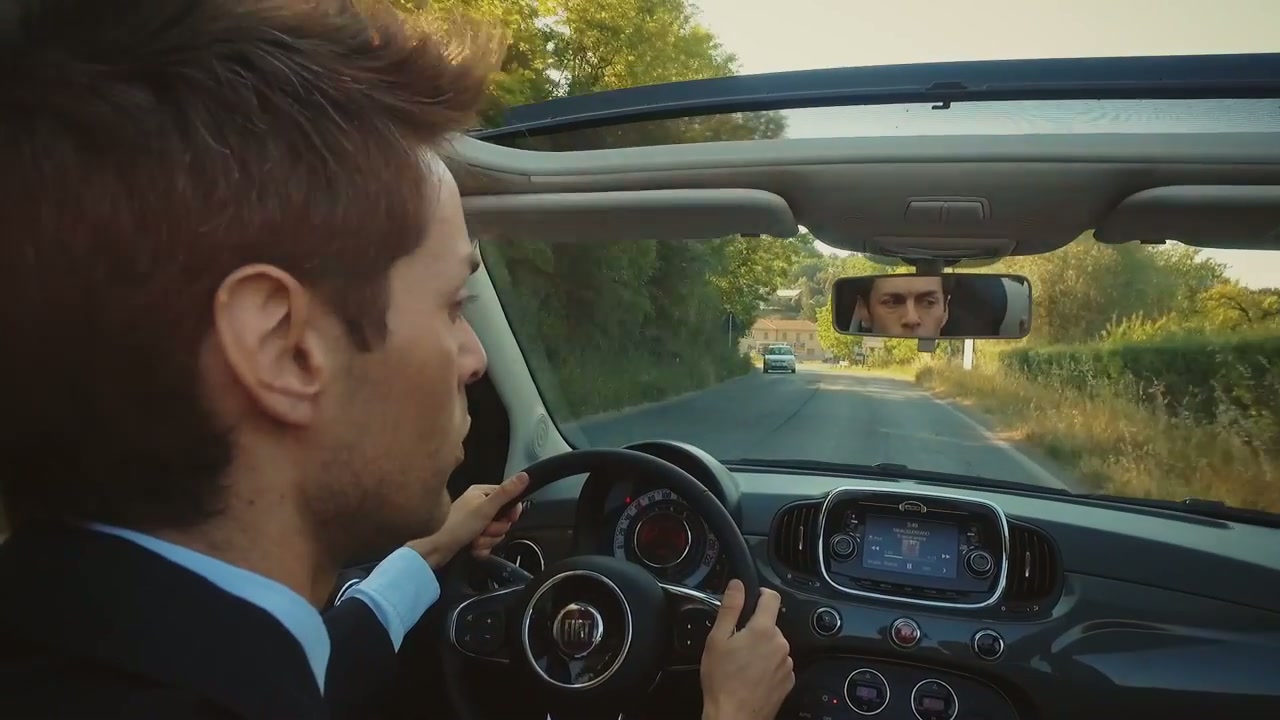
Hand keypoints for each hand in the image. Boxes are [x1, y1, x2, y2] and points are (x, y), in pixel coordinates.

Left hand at [407, 472, 528, 568]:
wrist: (432, 550)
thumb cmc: (458, 525)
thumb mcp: (485, 508)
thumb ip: (506, 493)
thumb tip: (525, 476)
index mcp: (480, 492)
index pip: (508, 498)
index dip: (511, 511)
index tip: (509, 519)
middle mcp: (477, 505)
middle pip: (503, 518)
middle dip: (496, 529)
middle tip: (484, 530)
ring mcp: (473, 522)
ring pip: (495, 533)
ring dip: (487, 540)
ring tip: (474, 540)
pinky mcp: (469, 537)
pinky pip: (486, 543)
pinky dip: (481, 548)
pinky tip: (472, 549)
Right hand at [699, 580, 793, 719]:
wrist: (734, 717)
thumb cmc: (722, 681)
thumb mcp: (717, 639)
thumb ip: (730, 608)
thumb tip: (737, 585)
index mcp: (763, 630)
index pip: (772, 597)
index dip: (761, 593)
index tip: (753, 598)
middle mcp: (780, 644)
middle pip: (770, 624)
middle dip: (755, 628)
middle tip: (736, 643)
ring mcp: (787, 663)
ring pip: (774, 645)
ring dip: (762, 648)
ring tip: (742, 663)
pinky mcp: (788, 680)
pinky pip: (779, 663)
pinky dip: (768, 665)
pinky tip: (752, 676)